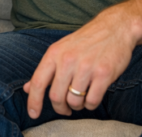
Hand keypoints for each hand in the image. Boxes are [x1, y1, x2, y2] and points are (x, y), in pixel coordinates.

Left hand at [22, 10, 137, 118]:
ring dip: (77, 106)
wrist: (114, 28)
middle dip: (60, 108)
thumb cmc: (85, 41)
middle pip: (56, 96)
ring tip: (81, 98)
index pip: (38, 82)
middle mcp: (68, 60)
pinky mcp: (104, 74)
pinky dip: (91, 104)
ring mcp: (86, 67)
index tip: (33, 114)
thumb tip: (27, 88)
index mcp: (54, 53)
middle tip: (65, 109)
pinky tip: (92, 96)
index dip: (33, 101)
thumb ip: (45, 71)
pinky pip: (92, 101)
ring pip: (75, 101)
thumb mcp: (60, 50)